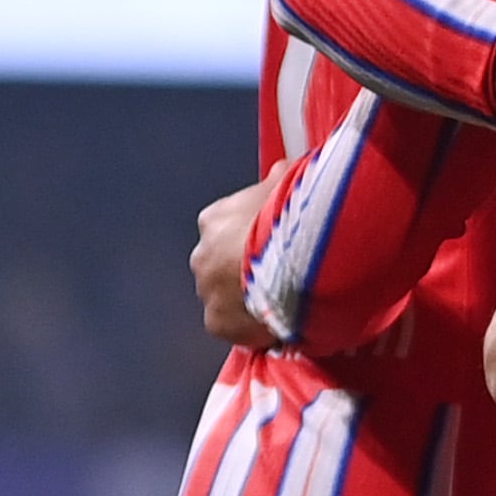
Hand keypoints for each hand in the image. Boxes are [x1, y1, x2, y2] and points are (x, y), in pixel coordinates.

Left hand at [190, 168, 288, 350]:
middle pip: (224, 265)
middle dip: (246, 270)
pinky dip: (253, 326)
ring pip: (228, 297)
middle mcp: (203, 256)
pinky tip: (279, 321)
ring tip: (284, 300)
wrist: (293, 259)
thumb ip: (281, 179)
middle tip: (281, 273)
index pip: (228, 227)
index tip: (273, 241)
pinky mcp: (218, 323)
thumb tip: (283, 169)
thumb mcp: (288, 185)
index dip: (253, 235)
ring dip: (249, 298)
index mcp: (215, 220)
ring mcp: (208, 292)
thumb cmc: (290, 217)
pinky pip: (236, 327)